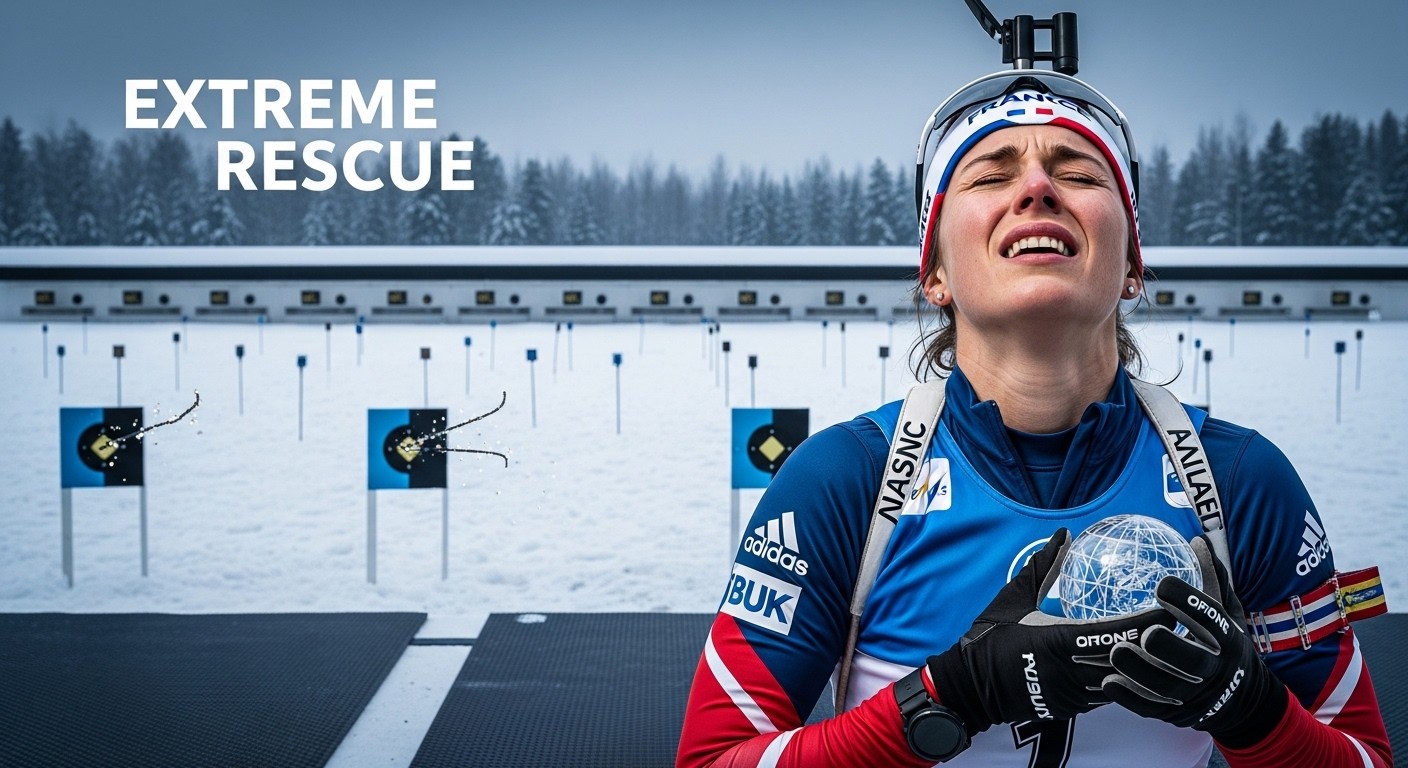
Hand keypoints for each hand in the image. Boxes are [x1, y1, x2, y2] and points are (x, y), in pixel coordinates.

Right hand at [927, 529, 1175, 733]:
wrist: (970, 684)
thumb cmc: (990, 636)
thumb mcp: (1015, 596)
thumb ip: (1044, 566)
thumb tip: (1065, 534)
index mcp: (1057, 641)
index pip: (1113, 634)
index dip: (1144, 625)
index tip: (1168, 611)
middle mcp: (1069, 671)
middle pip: (1126, 661)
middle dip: (1155, 647)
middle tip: (1180, 629)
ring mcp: (1072, 694)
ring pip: (1120, 684)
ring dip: (1144, 668)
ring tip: (1168, 650)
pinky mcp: (1071, 708)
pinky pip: (1106, 696)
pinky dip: (1124, 682)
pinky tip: (1138, 669)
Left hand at [1102, 536, 1287, 746]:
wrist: (1244, 703)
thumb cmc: (1227, 644)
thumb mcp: (1230, 614)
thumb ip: (1214, 580)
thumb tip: (1197, 539)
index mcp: (1229, 640)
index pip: (1213, 620)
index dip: (1191, 604)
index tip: (1163, 585)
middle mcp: (1216, 670)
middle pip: (1194, 662)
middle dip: (1171, 647)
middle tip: (1146, 631)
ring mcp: (1196, 696)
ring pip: (1168, 687)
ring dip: (1141, 672)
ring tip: (1116, 652)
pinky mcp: (1177, 713)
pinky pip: (1152, 707)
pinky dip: (1130, 697)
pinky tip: (1108, 682)